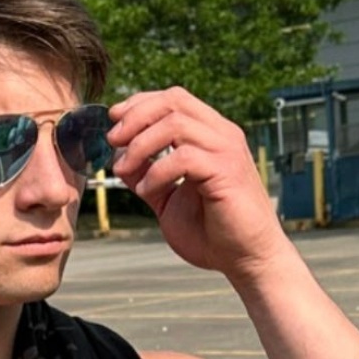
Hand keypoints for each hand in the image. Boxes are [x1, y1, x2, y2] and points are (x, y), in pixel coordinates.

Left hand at [107, 88, 284, 280]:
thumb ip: (147, 175)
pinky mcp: (226, 172)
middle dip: (135, 117)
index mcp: (210, 135)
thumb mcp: (167, 198)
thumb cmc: (212, 232)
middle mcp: (221, 135)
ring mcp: (226, 151)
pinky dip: (156, 172)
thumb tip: (120, 158)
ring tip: (123, 171)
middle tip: (113, 142)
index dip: (139, 104)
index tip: (114, 121)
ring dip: (140, 145)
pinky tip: (145, 191)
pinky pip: (184, 157)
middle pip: (173, 101)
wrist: (246, 259)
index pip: (174, 99)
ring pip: (175, 124)